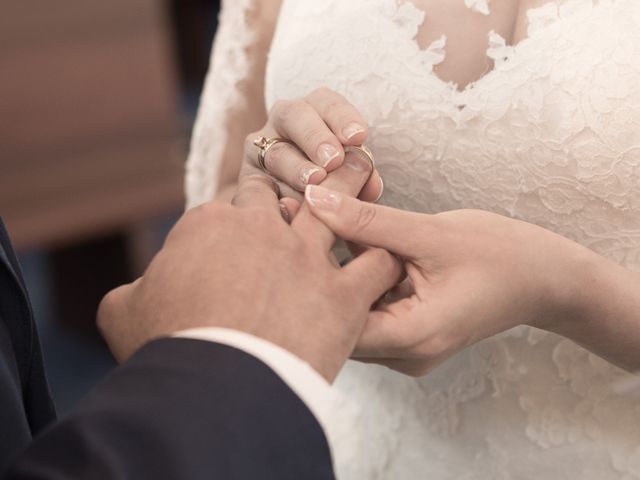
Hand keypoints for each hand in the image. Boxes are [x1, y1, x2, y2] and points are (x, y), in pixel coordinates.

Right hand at [97, 174, 400, 382]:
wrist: (212, 388)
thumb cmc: (165, 347)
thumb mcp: (126, 312)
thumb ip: (132, 293)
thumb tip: (133, 294)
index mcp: (211, 226)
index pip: (228, 208)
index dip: (236, 217)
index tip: (242, 230)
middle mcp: (262, 230)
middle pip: (276, 199)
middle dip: (281, 199)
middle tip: (291, 205)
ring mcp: (307, 257)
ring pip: (336, 206)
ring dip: (348, 189)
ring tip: (363, 172)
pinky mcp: (342, 295)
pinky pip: (377, 266)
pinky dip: (383, 260)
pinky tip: (387, 259)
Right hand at [241, 87, 383, 204]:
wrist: (301, 216)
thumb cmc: (335, 186)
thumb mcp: (352, 177)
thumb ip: (363, 178)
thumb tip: (372, 186)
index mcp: (316, 110)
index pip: (327, 102)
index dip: (342, 116)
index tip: (358, 136)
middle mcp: (284, 122)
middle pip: (294, 115)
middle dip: (315, 137)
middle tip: (334, 160)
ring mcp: (262, 149)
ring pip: (275, 152)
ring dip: (297, 168)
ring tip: (315, 182)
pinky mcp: (250, 180)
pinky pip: (260, 185)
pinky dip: (279, 196)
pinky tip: (294, 208)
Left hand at [305, 185, 599, 375]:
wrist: (545, 278)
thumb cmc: (500, 254)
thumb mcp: (431, 232)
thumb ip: (368, 220)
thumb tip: (314, 200)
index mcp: (413, 336)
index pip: (335, 322)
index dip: (306, 280)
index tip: (283, 239)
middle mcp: (406, 355)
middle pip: (340, 320)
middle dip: (317, 274)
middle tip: (293, 228)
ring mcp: (408, 349)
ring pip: (353, 314)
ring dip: (338, 274)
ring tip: (319, 230)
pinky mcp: (410, 335)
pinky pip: (371, 310)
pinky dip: (359, 280)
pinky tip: (352, 244)